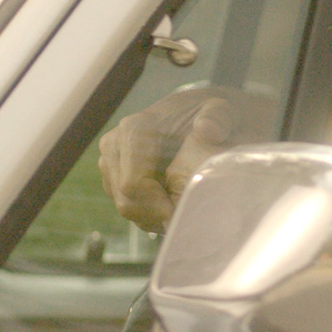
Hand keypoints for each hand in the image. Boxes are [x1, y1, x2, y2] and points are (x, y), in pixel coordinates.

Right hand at [97, 87, 275, 230]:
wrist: (195, 112)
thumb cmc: (209, 116)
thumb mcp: (221, 111)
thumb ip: (219, 117)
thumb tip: (207, 130)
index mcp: (135, 129)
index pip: (133, 184)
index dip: (157, 208)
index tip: (182, 216)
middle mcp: (115, 143)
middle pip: (125, 199)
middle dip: (155, 216)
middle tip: (185, 221)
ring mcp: (110, 159)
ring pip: (123, 205)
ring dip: (151, 217)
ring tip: (181, 213)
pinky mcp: (112, 173)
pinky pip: (124, 203)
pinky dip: (146, 212)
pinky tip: (171, 207)